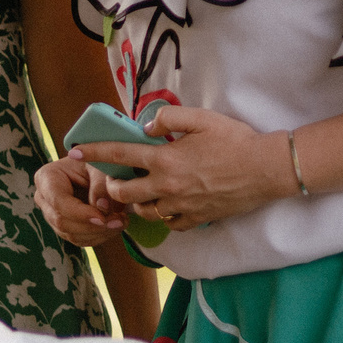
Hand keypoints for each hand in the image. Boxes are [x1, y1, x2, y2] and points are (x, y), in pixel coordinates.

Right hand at [33, 155, 126, 247]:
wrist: (103, 169)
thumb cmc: (100, 161)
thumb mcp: (101, 166)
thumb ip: (101, 185)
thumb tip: (101, 208)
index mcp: (47, 178)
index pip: (58, 202)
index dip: (80, 213)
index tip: (103, 218)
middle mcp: (44, 198)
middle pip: (62, 222)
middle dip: (92, 226)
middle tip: (119, 222)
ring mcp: (52, 214)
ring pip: (71, 234)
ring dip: (99, 232)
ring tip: (122, 221)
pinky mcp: (64, 226)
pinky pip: (79, 240)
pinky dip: (99, 237)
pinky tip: (114, 226)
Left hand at [76, 106, 295, 232]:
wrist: (268, 169)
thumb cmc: (237, 140)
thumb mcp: (202, 118)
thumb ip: (169, 118)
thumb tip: (145, 128)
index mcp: (165, 159)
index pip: (119, 154)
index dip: (93, 151)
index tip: (74, 150)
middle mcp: (166, 186)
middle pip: (122, 193)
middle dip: (112, 186)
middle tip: (116, 178)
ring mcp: (180, 206)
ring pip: (142, 212)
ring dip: (135, 203)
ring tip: (142, 191)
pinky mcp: (195, 219)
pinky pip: (168, 224)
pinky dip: (163, 216)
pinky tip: (168, 205)